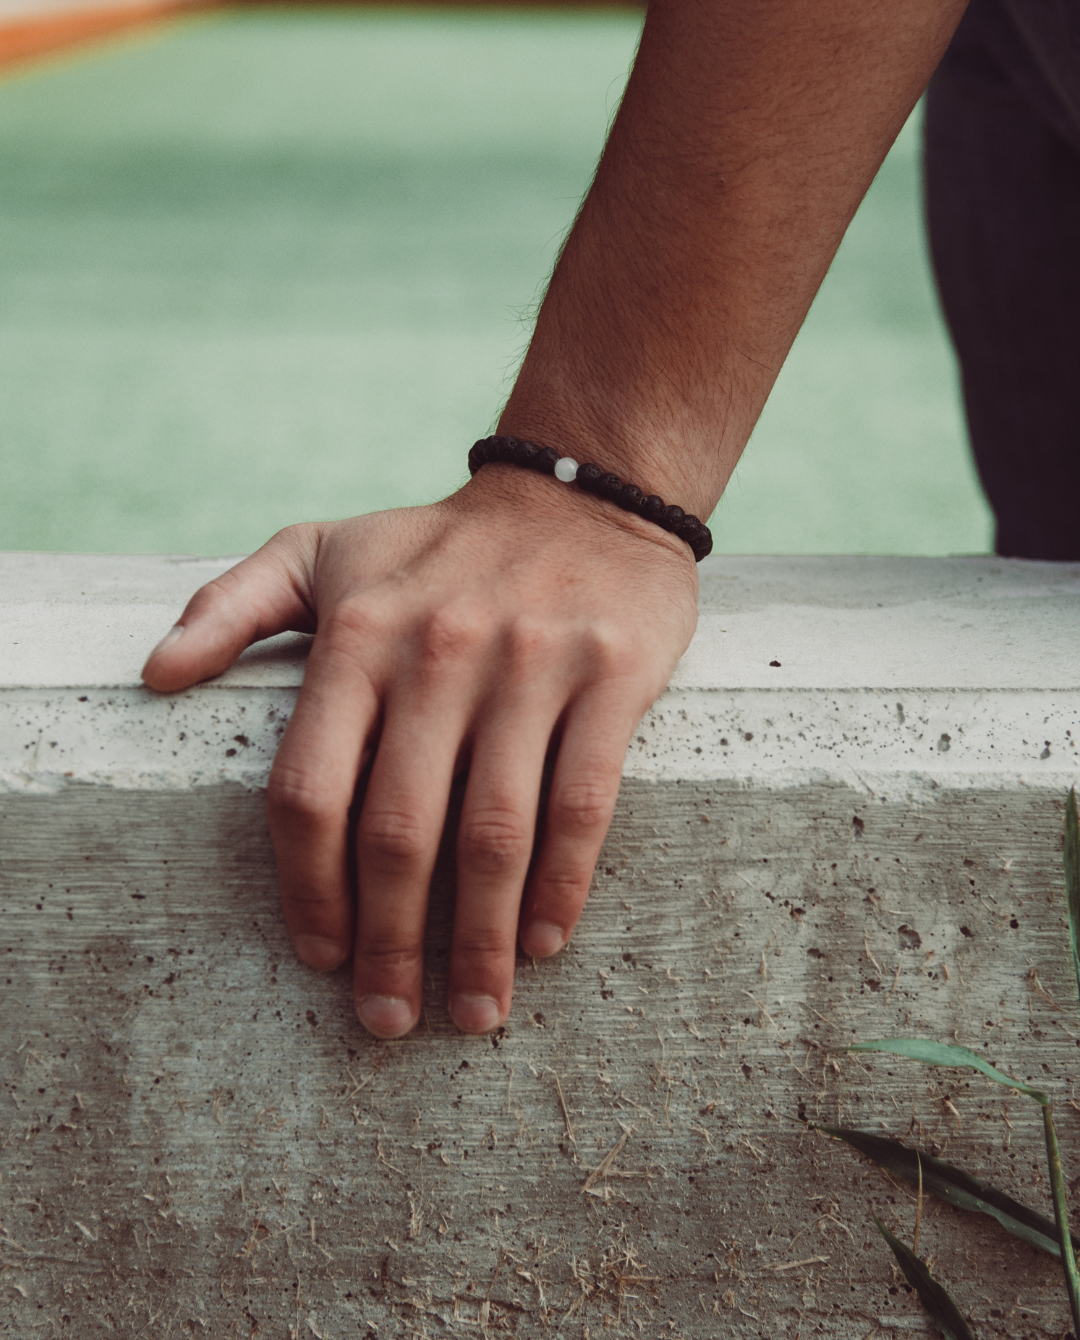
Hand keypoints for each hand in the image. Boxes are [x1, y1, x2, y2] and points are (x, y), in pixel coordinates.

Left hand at [142, 465, 697, 1036]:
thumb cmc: (439, 541)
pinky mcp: (610, 675)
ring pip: (494, 832)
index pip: (311, 790)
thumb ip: (232, 604)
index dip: (308, 891)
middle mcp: (439, 653)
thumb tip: (154, 675)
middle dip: (390, 944)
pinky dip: (562, 883)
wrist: (580, 491)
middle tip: (390, 1018)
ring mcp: (530, 665)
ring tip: (475, 1011)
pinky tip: (545, 939)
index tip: (320, 956)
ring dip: (481, 941)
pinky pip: (582, 800)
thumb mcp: (322, 548)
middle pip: (398, 832)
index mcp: (358, 636)